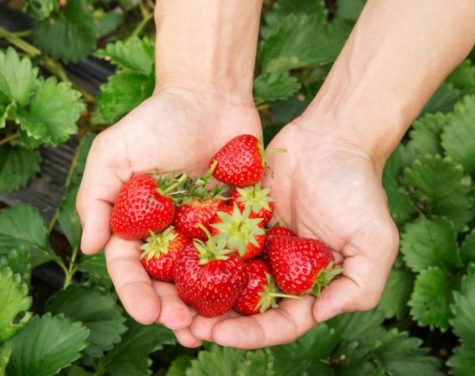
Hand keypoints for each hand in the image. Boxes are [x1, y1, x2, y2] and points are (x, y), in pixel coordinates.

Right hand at [76, 85, 260, 345]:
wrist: (208, 96)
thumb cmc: (155, 120)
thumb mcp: (113, 153)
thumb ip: (96, 198)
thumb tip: (89, 248)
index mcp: (136, 225)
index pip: (129, 268)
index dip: (135, 293)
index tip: (147, 312)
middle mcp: (168, 235)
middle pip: (166, 282)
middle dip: (172, 308)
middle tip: (183, 327)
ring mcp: (204, 232)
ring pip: (202, 280)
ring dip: (204, 307)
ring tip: (211, 330)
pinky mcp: (238, 224)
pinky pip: (240, 257)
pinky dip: (241, 281)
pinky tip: (247, 303)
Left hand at [188, 117, 399, 348]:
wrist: (331, 137)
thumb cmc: (357, 188)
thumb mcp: (375, 241)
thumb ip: (360, 285)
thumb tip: (323, 314)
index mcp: (309, 285)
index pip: (279, 322)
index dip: (250, 334)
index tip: (219, 336)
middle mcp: (279, 271)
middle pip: (243, 308)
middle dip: (215, 322)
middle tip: (184, 326)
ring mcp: (256, 246)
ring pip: (222, 278)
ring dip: (197, 294)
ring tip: (169, 302)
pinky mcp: (237, 221)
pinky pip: (212, 240)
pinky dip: (193, 253)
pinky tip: (167, 261)